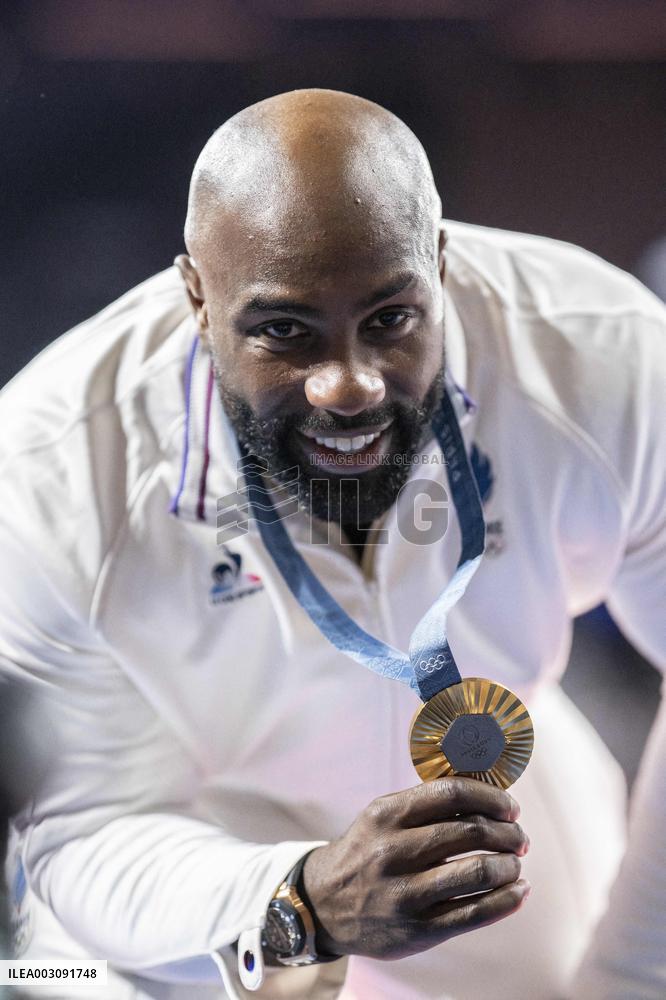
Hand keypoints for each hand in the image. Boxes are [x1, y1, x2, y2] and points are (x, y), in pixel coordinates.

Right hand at [302, 777, 529, 960]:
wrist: (323, 905)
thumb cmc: (366, 852)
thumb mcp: (380, 818)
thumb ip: (424, 805)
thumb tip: (485, 794)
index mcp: (386, 815)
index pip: (451, 793)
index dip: (491, 797)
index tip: (510, 807)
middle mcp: (394, 851)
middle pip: (471, 831)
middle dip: (508, 832)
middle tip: (520, 837)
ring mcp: (406, 893)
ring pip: (478, 872)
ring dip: (509, 865)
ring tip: (515, 863)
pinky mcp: (418, 930)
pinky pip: (475, 913)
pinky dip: (507, 900)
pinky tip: (518, 891)